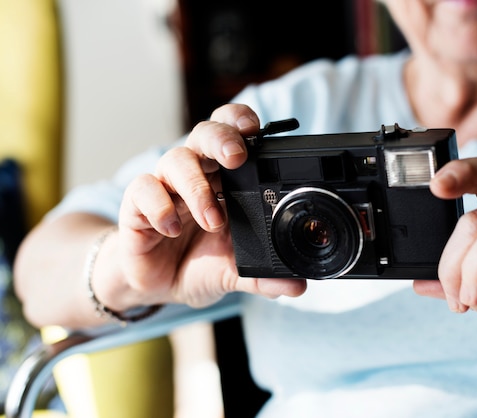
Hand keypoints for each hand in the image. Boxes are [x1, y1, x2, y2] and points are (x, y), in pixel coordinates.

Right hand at [117, 104, 305, 307]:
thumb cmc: (198, 263)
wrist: (160, 286)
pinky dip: (159, 206)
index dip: (240, 122)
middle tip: (236, 158)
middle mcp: (195, 175)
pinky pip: (143, 189)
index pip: (232, 134)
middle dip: (221, 139)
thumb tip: (298, 286)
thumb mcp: (234, 270)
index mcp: (224, 179)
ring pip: (176, 159)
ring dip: (196, 187)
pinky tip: (172, 229)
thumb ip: (263, 275)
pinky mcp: (137, 205)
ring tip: (212, 221)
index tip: (256, 130)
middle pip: (205, 133)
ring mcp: (166, 187)